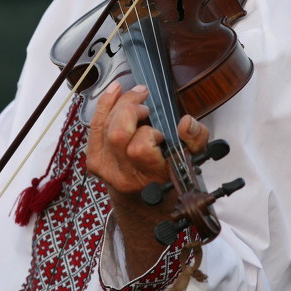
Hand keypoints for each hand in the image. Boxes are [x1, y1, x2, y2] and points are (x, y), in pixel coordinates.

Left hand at [87, 81, 209, 192]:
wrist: (143, 199)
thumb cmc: (168, 173)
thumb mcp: (191, 157)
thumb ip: (196, 138)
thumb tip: (185, 123)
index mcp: (151, 175)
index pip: (140, 149)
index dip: (149, 133)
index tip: (160, 132)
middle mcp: (125, 174)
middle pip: (117, 133)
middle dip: (130, 110)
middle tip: (145, 106)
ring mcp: (105, 168)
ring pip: (104, 126)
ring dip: (120, 103)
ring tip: (136, 95)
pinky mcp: (94, 159)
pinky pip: (94, 125)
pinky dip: (104, 104)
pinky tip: (116, 91)